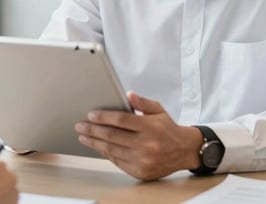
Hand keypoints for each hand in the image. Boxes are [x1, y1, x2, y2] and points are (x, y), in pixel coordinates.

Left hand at [74, 91, 203, 180]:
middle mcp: (147, 144)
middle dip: (92, 130)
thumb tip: (128, 94)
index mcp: (150, 127)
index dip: (103, 117)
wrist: (185, 151)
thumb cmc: (168, 128)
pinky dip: (106, 153)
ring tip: (84, 137)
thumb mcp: (158, 110)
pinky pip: (117, 161)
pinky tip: (98, 147)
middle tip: (80, 126)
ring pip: (112, 150)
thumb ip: (142, 102)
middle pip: (112, 136)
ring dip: (94, 143)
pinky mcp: (141, 172)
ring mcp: (143, 160)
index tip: (90, 114)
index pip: (121, 120)